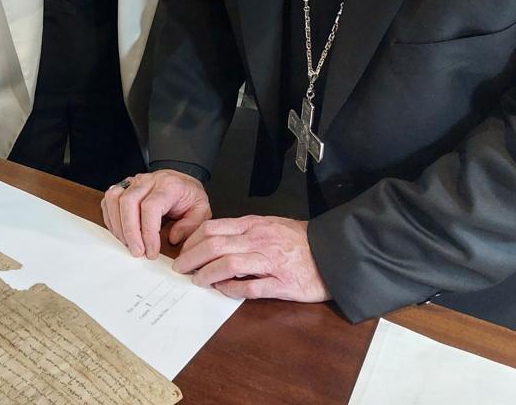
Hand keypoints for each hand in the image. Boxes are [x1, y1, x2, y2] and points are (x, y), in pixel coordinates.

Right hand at [100, 170, 211, 258]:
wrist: (181, 182)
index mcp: (168, 185)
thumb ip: (191, 226)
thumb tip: (172, 239)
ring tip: (128, 244)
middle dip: (130, 232)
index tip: (151, 252)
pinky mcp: (123, 187)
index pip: (151, 207)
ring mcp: (133, 182)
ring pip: (114, 198)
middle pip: (128, 202)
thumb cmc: (189, 197)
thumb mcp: (201, 210)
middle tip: (137, 252)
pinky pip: (109, 201)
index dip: (148, 232)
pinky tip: (121, 234)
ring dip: (118, 225)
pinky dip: (111, 219)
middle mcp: (148, 180)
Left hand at [173, 215, 330, 301]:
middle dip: (192, 258)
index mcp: (255, 225)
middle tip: (180, 269)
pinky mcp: (283, 284)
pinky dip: (232, 290)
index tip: (183, 251)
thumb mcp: (270, 225)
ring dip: (207, 274)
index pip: (213, 228)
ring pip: (229, 265)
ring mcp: (271, 262)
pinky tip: (223, 291)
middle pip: (215, 246)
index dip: (193, 240)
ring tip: (197, 281)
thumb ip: (244, 231)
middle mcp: (260, 240)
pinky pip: (251, 288)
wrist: (335, 253)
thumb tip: (215, 241)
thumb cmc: (300, 241)